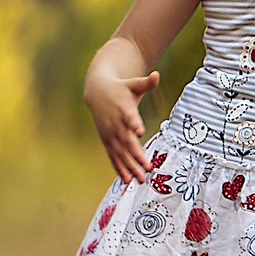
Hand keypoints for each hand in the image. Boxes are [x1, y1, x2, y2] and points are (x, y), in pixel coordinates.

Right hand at [87, 68, 160, 183]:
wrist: (97, 92)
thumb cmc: (121, 88)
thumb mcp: (134, 84)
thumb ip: (146, 82)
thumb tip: (156, 75)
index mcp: (123, 109)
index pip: (129, 117)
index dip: (134, 123)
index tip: (140, 131)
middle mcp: (115, 124)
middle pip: (126, 141)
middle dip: (136, 156)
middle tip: (147, 169)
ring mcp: (110, 133)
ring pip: (120, 152)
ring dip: (129, 166)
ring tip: (139, 179)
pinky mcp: (106, 140)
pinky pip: (112, 155)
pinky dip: (118, 167)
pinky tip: (126, 180)